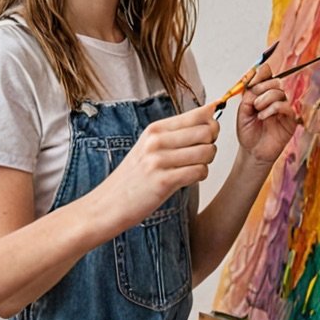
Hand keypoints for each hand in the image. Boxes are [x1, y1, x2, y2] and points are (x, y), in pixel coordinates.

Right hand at [93, 104, 218, 229]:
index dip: (211, 124)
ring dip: (206, 162)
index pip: (198, 115)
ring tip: (192, 168)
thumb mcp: (148, 147)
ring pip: (207, 152)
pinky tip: (187, 180)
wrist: (108, 204)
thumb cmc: (133, 178)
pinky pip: (199, 172)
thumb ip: (174, 134)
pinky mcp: (164, 181)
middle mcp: (156, 141)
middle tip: (201, 155)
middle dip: (211, 144)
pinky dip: (199, 176)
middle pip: (207, 132)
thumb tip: (209, 115)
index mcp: (154, 129)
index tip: (208, 135)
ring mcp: (159, 161)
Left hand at [235, 62, 297, 164]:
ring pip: (280, 93)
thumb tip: (254, 79)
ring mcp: (284, 109)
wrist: (252, 151)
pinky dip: (273, 108)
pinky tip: (263, 116)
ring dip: (266, 99)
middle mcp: (275, 99)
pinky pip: (286, 107)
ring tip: (257, 111)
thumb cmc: (248, 132)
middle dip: (262, 88)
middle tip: (254, 102)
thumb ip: (248, 95)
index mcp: (264, 95)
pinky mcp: (290, 120)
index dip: (261, 74)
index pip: (267, 76)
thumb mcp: (243, 110)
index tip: (251, 80)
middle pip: (275, 82)